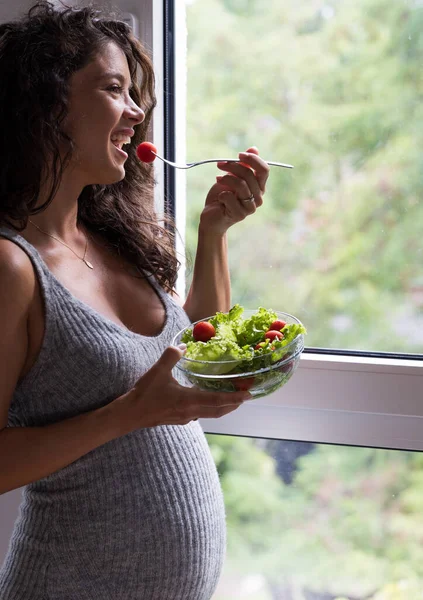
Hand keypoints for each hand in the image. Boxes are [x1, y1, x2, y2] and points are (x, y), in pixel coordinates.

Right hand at [117, 345, 249, 429]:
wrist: (130, 415)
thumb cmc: (144, 394)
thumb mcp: (158, 371)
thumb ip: (172, 355)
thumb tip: (184, 345)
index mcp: (189, 401)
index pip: (218, 400)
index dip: (235, 398)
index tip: (249, 395)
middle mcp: (191, 412)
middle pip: (219, 410)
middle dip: (234, 404)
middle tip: (245, 395)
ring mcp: (186, 418)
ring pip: (211, 414)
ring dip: (223, 407)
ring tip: (231, 397)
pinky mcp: (179, 419)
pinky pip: (200, 414)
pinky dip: (209, 407)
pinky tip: (206, 399)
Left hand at [199, 146, 269, 234]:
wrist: (212, 216)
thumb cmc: (223, 196)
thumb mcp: (232, 177)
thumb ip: (244, 165)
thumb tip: (254, 148)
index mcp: (259, 187)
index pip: (264, 170)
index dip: (253, 159)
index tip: (239, 155)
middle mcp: (258, 197)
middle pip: (250, 175)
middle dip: (233, 166)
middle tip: (220, 165)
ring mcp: (250, 208)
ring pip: (241, 185)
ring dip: (226, 179)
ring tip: (218, 179)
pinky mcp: (239, 215)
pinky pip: (230, 197)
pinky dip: (222, 193)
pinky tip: (219, 196)